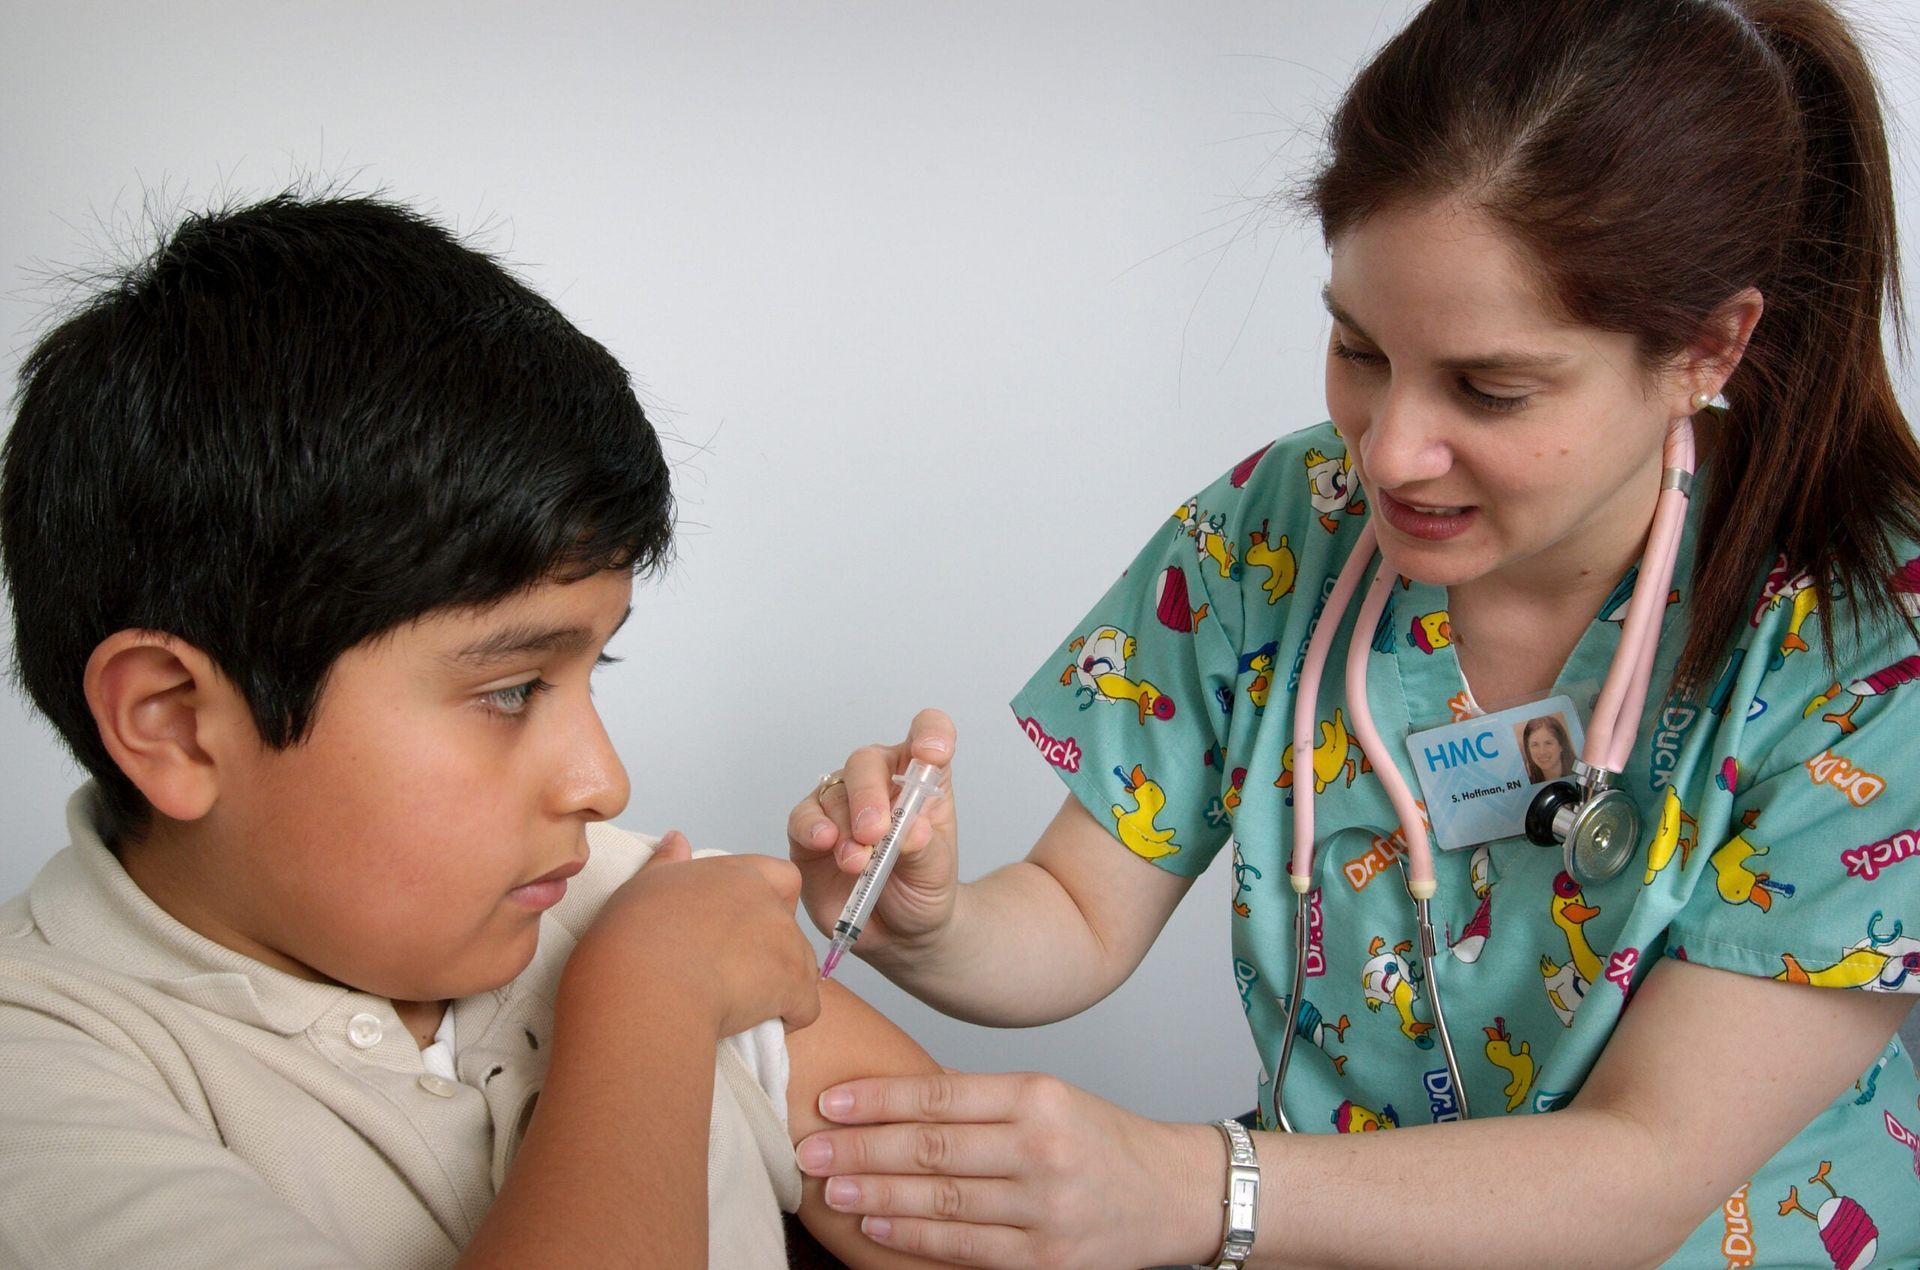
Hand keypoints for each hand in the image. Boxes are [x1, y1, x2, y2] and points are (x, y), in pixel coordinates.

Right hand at [564, 831, 821, 1037]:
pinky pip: (806, 1007)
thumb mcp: (645, 886)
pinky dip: (788, 1019)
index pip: (781, 877)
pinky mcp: (793, 985)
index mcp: (736, 876)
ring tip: (738, 1005)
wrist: (647, 981)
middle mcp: (768, 903)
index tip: (742, 927)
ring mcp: (786, 943)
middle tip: (731, 974)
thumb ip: (668, 862)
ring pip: (803, 967)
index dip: (772, 901)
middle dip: (773, 951)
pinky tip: (757, 1026)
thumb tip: (677, 839)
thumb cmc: (636, 936)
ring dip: (781, 986)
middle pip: (790, 928)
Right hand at [787, 709, 959, 959]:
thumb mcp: (936, 873)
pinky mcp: (810, 832)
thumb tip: (910, 831)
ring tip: (858, 863)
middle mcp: (878, 783)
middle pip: (866, 762)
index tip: (932, 754)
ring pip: (833, 792)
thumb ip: (924, 849)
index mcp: (919, 779)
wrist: (897, 935)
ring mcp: (841, 805)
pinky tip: (826, 843)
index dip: (931, 733)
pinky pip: (803, 817)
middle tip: (875, 833)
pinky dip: (812, 827)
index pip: (928, 733)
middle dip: (868, 795)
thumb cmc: (923, 890)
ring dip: (844, 826)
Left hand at [791, 1071, 1219, 1267]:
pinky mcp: (1046, 1260)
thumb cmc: (1101, 1140)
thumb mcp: (1049, 1099)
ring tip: (828, 1186)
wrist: (1175, 1194)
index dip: (878, 1100)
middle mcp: (1041, 1149)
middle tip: (808, 1145)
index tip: (830, 1101)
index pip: (941, 1094)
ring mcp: (1044, 1208)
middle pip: (932, 1148)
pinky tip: (874, 1225)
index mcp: (1038, 1096)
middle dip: (862, 1149)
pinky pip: (965, 1247)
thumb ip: (979, 1104)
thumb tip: (889, 1105)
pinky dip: (914, 1237)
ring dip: (876, 1195)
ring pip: (942, 1200)